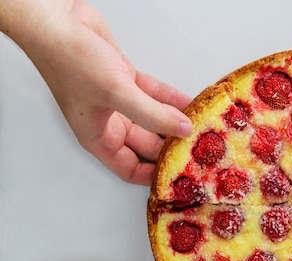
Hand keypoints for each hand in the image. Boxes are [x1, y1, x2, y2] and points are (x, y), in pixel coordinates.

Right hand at [1, 0, 191, 184]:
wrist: (57, 21)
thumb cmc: (70, 61)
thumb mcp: (116, 93)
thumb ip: (153, 115)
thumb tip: (183, 130)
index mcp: (98, 137)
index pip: (130, 168)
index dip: (153, 176)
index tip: (179, 177)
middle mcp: (109, 123)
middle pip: (148, 146)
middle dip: (172, 148)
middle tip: (199, 151)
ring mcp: (119, 101)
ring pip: (155, 120)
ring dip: (177, 123)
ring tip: (202, 129)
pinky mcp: (126, 79)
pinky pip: (155, 96)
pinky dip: (173, 100)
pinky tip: (191, 104)